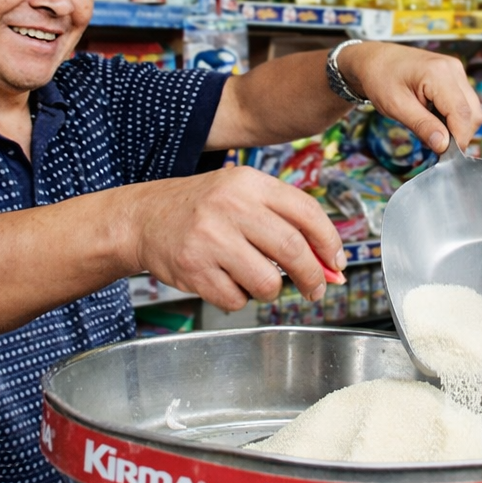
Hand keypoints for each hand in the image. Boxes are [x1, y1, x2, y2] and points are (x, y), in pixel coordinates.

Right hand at [131, 166, 346, 311]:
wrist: (144, 218)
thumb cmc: (203, 209)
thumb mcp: (243, 196)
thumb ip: (286, 222)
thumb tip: (331, 265)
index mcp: (250, 183)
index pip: (307, 213)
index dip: (330, 243)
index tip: (336, 264)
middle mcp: (231, 206)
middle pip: (293, 250)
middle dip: (313, 277)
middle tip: (316, 289)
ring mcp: (210, 238)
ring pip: (268, 282)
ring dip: (271, 291)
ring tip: (256, 279)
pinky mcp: (193, 268)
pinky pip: (236, 299)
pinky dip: (238, 298)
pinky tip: (225, 280)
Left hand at [336, 42, 481, 152]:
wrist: (374, 59)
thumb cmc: (380, 78)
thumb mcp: (395, 106)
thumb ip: (422, 126)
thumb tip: (443, 146)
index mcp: (439, 73)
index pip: (462, 114)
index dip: (458, 139)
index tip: (445, 155)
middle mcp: (453, 69)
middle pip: (472, 113)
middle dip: (458, 134)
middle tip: (433, 142)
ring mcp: (456, 71)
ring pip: (472, 110)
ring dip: (456, 126)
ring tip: (430, 128)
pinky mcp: (455, 76)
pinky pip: (464, 103)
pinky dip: (453, 117)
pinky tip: (434, 117)